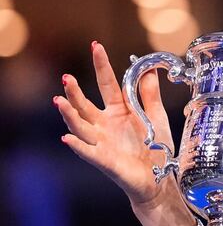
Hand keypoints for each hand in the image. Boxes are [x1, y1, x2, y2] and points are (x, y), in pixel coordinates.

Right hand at [55, 41, 194, 225]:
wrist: (159, 178)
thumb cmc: (155, 148)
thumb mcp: (156, 116)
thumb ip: (150, 94)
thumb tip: (149, 69)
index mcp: (119, 111)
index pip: (107, 84)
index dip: (102, 66)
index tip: (96, 46)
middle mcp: (105, 124)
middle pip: (86, 105)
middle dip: (75, 92)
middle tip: (67, 78)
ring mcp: (102, 142)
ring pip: (81, 126)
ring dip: (69, 114)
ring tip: (59, 101)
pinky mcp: (104, 161)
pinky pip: (88, 152)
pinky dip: (78, 145)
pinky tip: (67, 136)